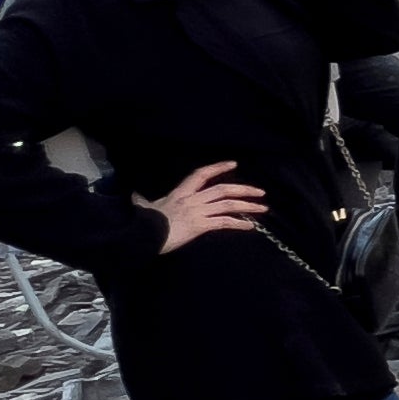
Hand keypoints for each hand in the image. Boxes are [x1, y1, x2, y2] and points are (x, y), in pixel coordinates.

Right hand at [143, 161, 265, 251]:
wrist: (142, 236)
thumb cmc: (143, 223)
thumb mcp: (145, 208)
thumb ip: (144, 202)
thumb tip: (136, 197)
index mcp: (180, 193)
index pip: (201, 174)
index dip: (218, 167)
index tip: (233, 163)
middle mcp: (192, 200)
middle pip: (222, 189)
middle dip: (244, 190)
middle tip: (261, 192)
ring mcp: (197, 212)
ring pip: (228, 205)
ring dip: (248, 206)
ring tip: (263, 209)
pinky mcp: (200, 226)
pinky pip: (224, 222)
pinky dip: (238, 223)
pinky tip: (249, 226)